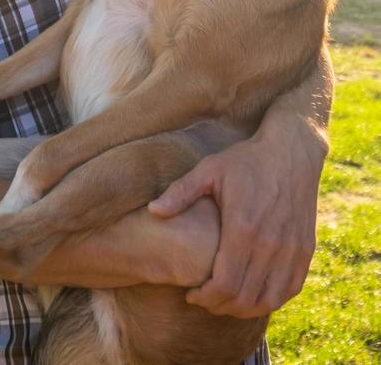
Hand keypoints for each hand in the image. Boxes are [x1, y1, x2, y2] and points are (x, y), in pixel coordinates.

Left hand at [148, 121, 325, 317]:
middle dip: (220, 306)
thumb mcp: (209, 169)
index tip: (191, 294)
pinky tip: (253, 292)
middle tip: (204, 299)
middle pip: (244, 298)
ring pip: (268, 300)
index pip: (224, 285)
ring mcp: (291, 249)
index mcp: (243, 228)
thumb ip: (181, 192)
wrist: (291, 150)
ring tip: (226, 299)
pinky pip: (290, 289)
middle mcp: (270, 244)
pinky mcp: (305, 249)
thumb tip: (153, 210)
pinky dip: (270, 299)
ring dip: (245, 308)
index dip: (205, 298)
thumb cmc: (246, 160)